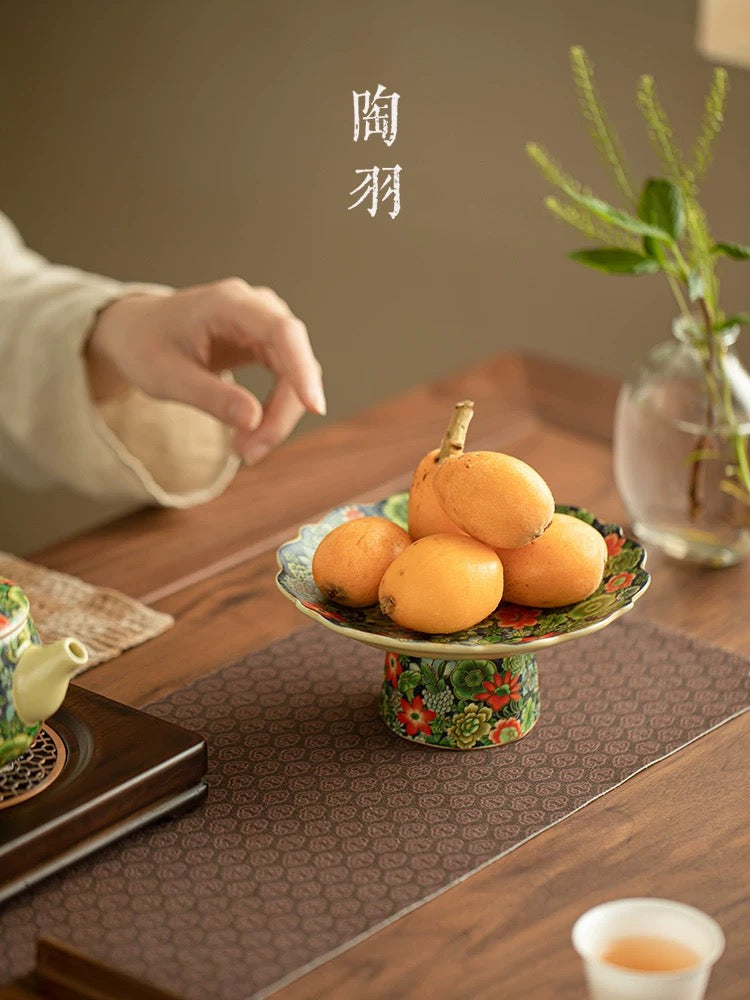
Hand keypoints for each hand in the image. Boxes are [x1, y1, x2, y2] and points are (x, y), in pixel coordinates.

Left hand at [86, 278, 325, 463]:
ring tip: (244, 449)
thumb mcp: (166, 377)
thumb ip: (210, 397)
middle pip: (294, 360)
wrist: (135, 332)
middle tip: (250, 453)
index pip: (282, 332)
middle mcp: (256, 308)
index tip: (314, 407)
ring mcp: (264, 326)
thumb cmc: (145, 346)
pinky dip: (274, 411)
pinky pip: (287, 381)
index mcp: (228, 303)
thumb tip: (253, 421)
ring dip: (278, 417)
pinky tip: (250, 433)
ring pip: (296, 375)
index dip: (301, 369)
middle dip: (281, 412)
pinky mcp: (266, 345)